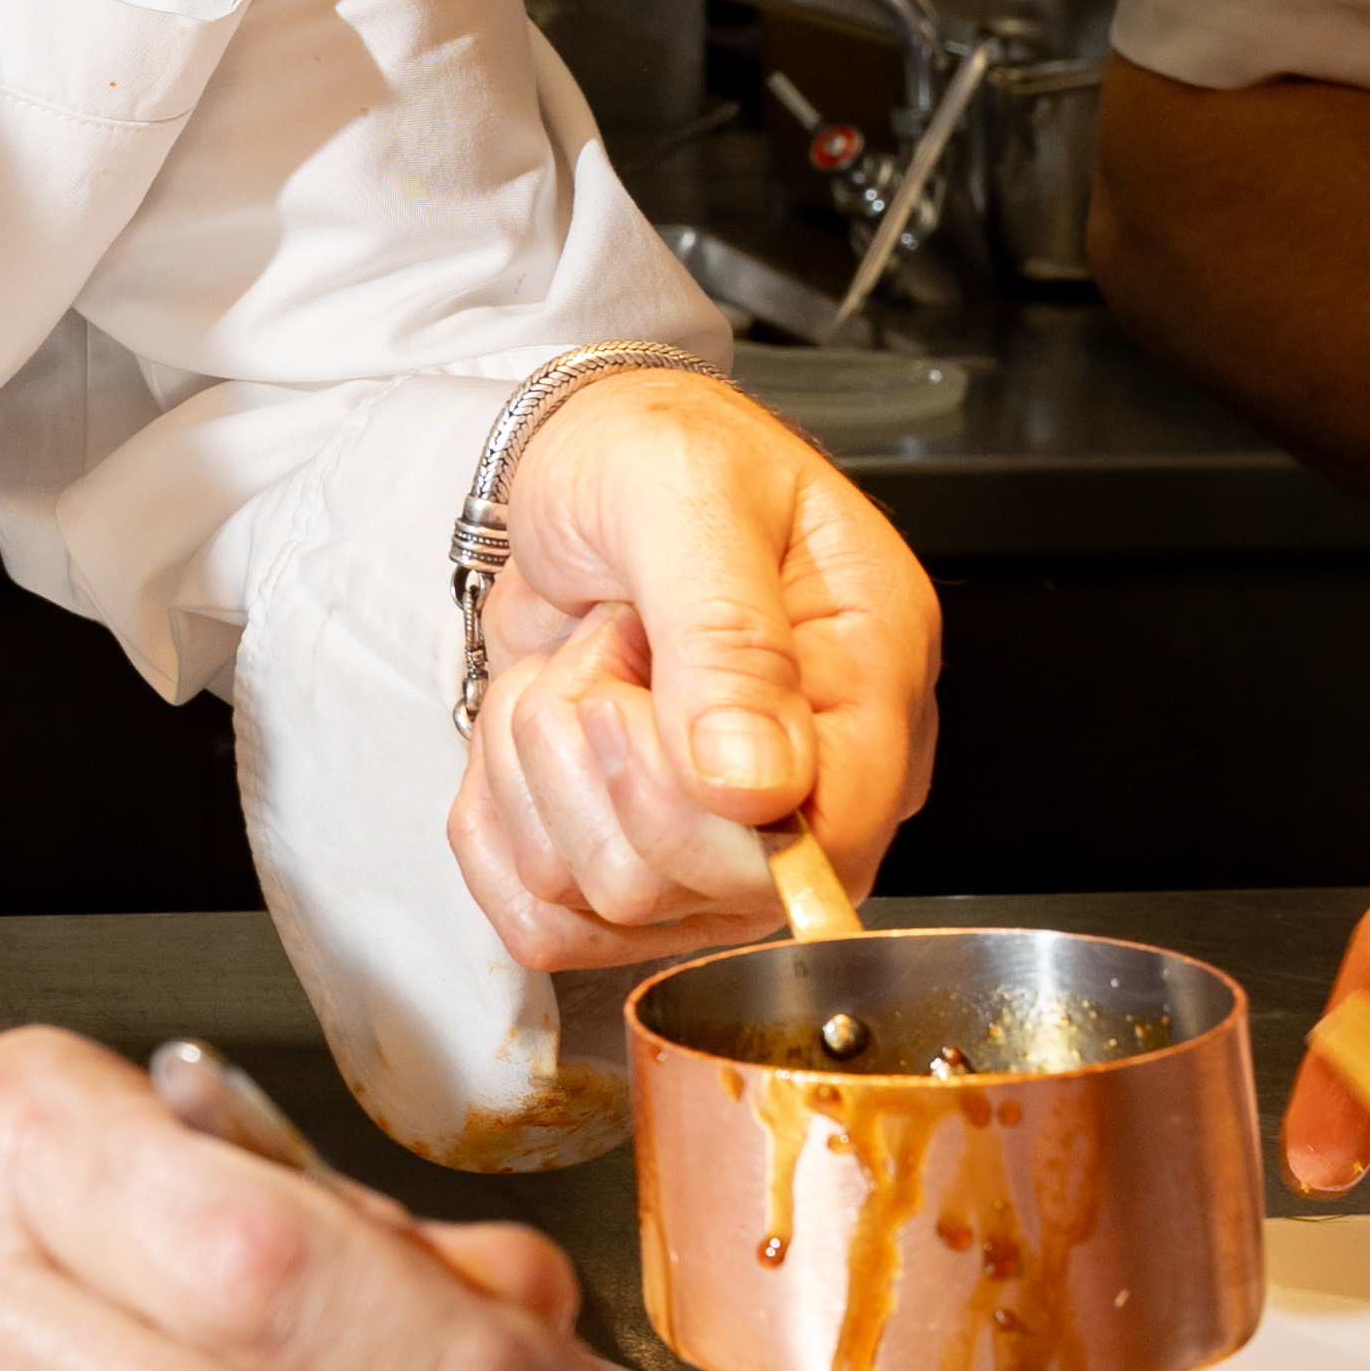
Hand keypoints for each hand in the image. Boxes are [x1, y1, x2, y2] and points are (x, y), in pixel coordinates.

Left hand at [449, 369, 938, 974]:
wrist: (568, 466)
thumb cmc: (649, 453)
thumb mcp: (684, 496)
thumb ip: (727, 636)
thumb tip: (758, 788)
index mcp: (870, 682)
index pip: (822, 846)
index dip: (699, 802)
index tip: (633, 678)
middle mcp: (811, 785)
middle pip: (700, 887)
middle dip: (602, 751)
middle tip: (609, 645)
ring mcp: (723, 841)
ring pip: (603, 901)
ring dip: (540, 765)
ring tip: (579, 666)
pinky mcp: (630, 864)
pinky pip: (541, 917)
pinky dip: (499, 816)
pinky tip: (531, 734)